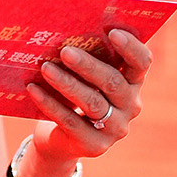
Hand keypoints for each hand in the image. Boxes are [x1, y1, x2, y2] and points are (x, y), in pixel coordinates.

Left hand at [21, 27, 153, 166]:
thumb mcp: (87, 77)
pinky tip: (34, 89)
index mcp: (133, 82)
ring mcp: (115, 128)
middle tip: (65, 51)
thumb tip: (66, 31)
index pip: (142, 62)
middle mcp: (131, 106)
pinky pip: (70, 121)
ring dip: (67, 83)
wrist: (63, 138)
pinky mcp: (94, 145)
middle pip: (113, 82)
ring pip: (92, 103)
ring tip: (45, 68)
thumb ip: (89, 57)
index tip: (112, 32)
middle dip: (88, 65)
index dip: (130, 47)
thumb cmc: (77, 94)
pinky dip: (50, 104)